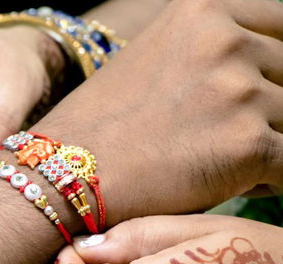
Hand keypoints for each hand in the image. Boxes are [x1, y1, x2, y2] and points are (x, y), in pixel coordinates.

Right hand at [29, 0, 282, 225]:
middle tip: (238, 133)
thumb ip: (209, 53)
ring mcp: (237, 91)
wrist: (64, 171)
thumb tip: (261, 73)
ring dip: (274, 143)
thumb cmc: (101, 126)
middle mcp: (225, 41)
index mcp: (204, 10)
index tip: (271, 88)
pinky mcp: (245, 144)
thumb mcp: (154, 60)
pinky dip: (275, 178)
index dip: (281, 63)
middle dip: (276, 107)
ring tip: (232, 164)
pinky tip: (243, 185)